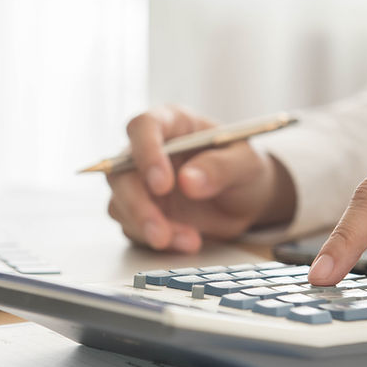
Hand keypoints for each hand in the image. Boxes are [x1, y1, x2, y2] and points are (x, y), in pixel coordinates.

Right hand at [106, 105, 295, 252]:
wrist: (245, 199)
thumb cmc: (244, 169)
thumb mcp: (245, 163)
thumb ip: (220, 167)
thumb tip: (188, 181)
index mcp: (172, 123)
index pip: (144, 126)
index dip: (146, 153)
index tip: (163, 184)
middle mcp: (147, 151)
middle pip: (120, 171)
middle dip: (138, 205)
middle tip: (161, 232)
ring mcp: (140, 183)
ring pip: (120, 204)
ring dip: (148, 228)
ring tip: (191, 241)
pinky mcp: (141, 211)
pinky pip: (133, 228)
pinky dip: (158, 241)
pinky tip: (188, 242)